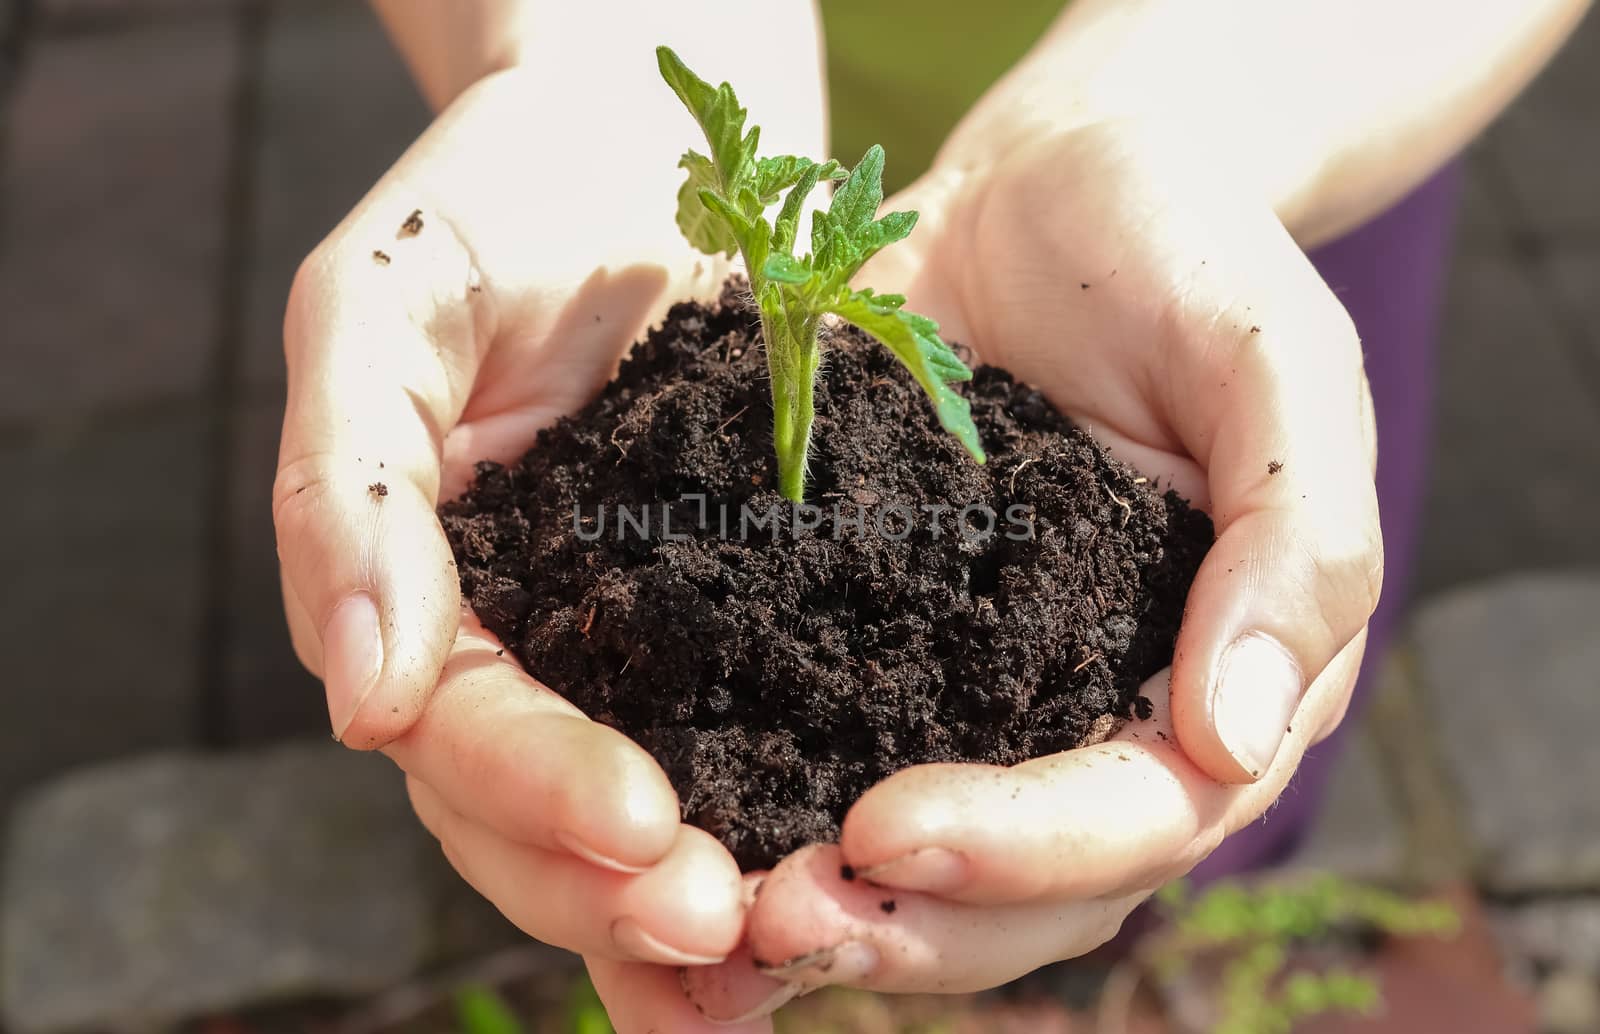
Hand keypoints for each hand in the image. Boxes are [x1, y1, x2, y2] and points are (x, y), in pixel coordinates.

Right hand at [270, 65, 758, 993]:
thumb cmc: (495, 202)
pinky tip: (841, 891)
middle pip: (538, 818)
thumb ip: (348, 487)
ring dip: (693, 905)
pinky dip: (780, 830)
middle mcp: (528, 646)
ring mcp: (634, 647)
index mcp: (428, 596)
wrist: (636, 141)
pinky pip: (750, 741)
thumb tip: (360, 694)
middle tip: (727, 926)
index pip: (461, 730)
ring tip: (782, 957)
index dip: (537, 790)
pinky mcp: (744, 621)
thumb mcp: (384, 309)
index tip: (644, 828)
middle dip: (619, 886)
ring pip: (636, 820)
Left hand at [683, 119, 1381, 1018]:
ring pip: (921, 864)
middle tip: (769, 926)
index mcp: (1211, 675)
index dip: (1023, 853)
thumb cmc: (1183, 252)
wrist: (1047, 187)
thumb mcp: (1273, 364)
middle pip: (1023, 890)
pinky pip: (820, 757)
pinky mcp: (872, 640)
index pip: (1140, 816)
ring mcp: (979, 692)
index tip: (883, 833)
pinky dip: (754, 823)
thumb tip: (1235, 739)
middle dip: (904, 924)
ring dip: (821, 913)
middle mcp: (1091, 713)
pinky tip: (658, 856)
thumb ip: (1297, 542)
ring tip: (705, 932)